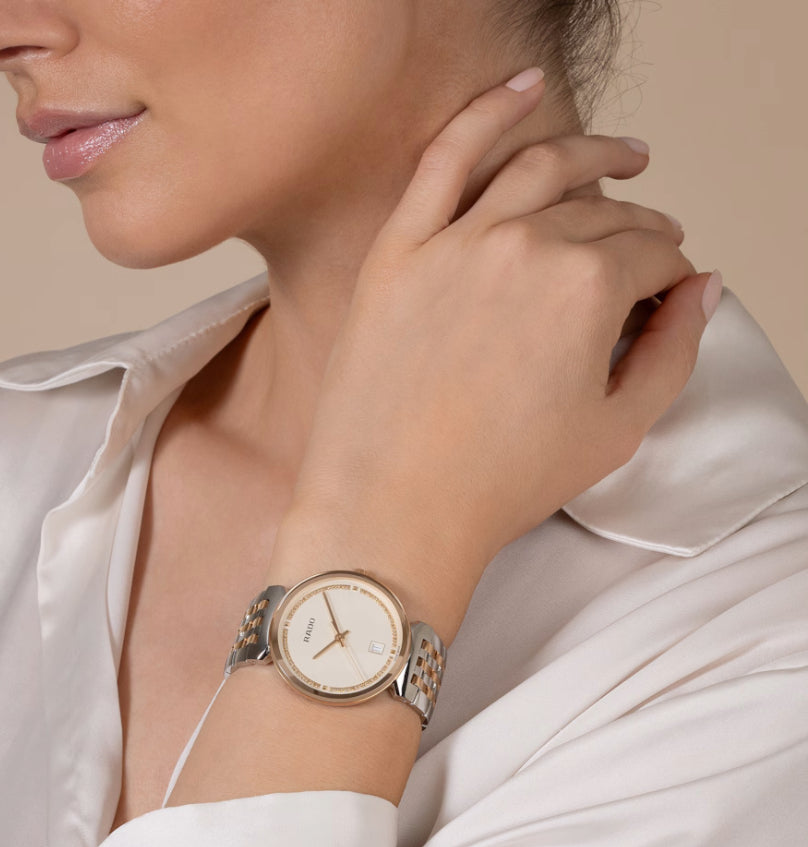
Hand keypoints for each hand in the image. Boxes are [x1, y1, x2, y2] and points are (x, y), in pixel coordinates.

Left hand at [271, 68, 715, 642]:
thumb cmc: (495, 484)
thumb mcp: (616, 429)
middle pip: (602, 214)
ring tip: (621, 157)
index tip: (667, 289)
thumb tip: (702, 291)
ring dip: (593, 154)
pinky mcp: (397, 252)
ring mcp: (454, 242)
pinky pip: (443, 158)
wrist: (392, 511)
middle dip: (638, 226)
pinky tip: (525, 88)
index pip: (651, 254)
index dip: (668, 273)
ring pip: (538, 169)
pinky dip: (488, 111)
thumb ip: (674, 351)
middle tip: (647, 243)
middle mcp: (525, 246)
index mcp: (588, 287)